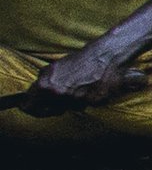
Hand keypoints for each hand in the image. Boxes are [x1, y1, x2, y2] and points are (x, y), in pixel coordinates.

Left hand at [26, 44, 140, 107]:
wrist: (105, 57)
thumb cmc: (80, 60)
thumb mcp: (53, 67)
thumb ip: (43, 82)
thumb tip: (35, 91)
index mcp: (46, 86)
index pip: (29, 106)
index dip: (28, 106)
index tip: (28, 106)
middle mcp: (59, 95)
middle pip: (47, 112)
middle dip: (49, 107)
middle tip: (53, 100)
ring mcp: (77, 100)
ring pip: (67, 109)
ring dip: (70, 103)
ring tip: (77, 89)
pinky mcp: (93, 103)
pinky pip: (85, 106)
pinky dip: (86, 101)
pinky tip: (89, 90)